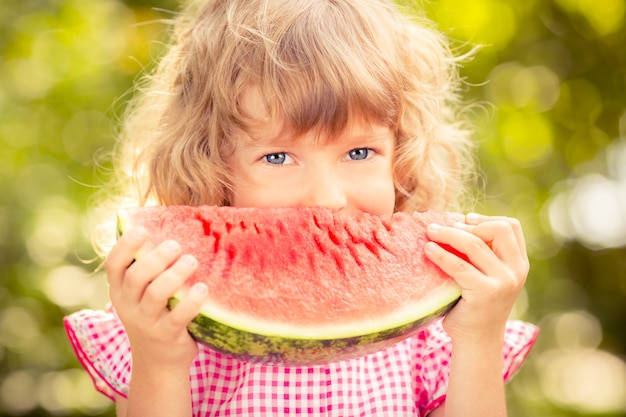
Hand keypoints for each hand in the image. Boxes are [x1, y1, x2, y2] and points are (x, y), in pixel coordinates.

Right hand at [104, 226, 207, 370]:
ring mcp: (146, 323)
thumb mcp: (142, 295)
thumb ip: (148, 269)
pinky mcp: (166, 336)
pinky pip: (178, 317)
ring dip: (175, 275)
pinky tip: (203, 289)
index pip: (113, 264)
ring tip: (192, 261)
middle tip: (176, 245)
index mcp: (119, 290)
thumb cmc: (154, 315)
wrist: (157, 362)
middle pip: (136, 276)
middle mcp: (128, 306)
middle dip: (156, 258)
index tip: (143, 229)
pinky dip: (191, 301)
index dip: (125, 245)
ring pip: (156, 294)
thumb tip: (171, 229)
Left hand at [424, 213, 528, 342]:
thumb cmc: (475, 304)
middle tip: (442, 227)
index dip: (486, 218)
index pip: (511, 227)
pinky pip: (459, 265)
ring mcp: (503, 282)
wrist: (477, 341)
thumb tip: (453, 221)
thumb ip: (482, 253)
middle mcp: (516, 271)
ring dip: (448, 234)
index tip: (464, 220)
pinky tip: (428, 249)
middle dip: (468, 224)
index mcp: (519, 263)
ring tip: (430, 232)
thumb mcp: (487, 275)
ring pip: (474, 244)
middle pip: (497, 229)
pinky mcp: (484, 293)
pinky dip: (440, 254)